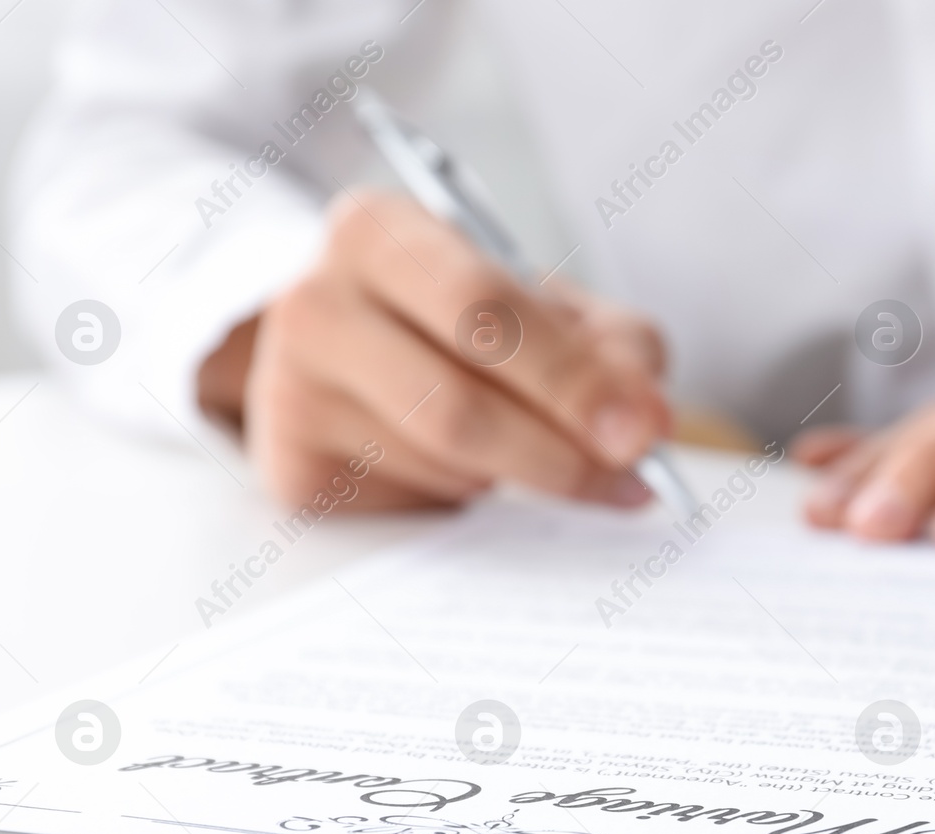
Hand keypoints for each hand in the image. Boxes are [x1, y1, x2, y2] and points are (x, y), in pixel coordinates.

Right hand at [199, 188, 670, 508]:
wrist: (345, 356)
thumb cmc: (455, 322)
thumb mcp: (541, 306)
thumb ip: (608, 345)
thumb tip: (644, 417)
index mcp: (377, 230)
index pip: (483, 308)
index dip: (573, 377)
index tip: (645, 430)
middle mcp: (313, 301)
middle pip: (458, 402)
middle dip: (562, 449)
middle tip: (633, 475)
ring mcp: (288, 390)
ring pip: (446, 462)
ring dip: (518, 471)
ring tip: (531, 446)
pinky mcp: (291, 469)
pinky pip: (415, 501)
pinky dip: (468, 495)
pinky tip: (469, 467)